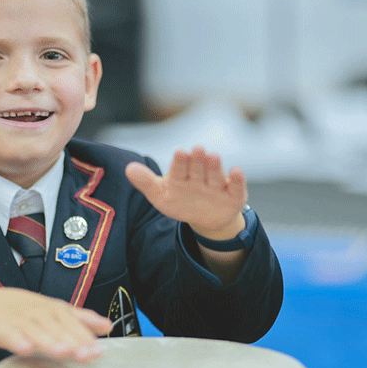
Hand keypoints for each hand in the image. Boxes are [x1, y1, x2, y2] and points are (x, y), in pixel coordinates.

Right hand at [0, 288, 112, 361]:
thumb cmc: (34, 312)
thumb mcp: (59, 312)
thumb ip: (83, 320)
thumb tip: (109, 326)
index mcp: (57, 311)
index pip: (74, 324)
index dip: (86, 338)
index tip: (98, 352)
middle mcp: (42, 314)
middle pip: (59, 329)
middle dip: (73, 342)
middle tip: (86, 356)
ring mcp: (22, 321)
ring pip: (37, 332)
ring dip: (49, 342)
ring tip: (63, 353)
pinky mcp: (3, 329)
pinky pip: (10, 336)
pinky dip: (18, 341)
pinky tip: (26, 350)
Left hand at [125, 146, 247, 239]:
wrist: (204, 217)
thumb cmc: (180, 201)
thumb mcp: (161, 195)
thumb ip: (146, 182)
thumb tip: (128, 169)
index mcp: (181, 175)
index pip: (179, 167)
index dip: (180, 162)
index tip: (179, 152)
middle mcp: (200, 177)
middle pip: (198, 169)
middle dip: (197, 160)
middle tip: (197, 150)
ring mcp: (217, 186)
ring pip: (215, 176)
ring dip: (214, 167)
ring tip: (212, 156)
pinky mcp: (233, 196)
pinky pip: (237, 187)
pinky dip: (238, 180)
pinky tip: (236, 171)